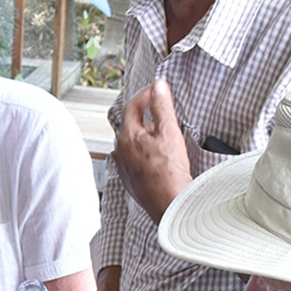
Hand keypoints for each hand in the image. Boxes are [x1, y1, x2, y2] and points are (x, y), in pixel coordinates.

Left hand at [114, 77, 193, 222]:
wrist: (170, 205)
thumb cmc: (170, 172)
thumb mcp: (169, 132)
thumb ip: (162, 106)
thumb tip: (158, 86)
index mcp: (127, 137)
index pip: (132, 107)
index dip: (145, 95)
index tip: (156, 91)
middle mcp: (120, 152)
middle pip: (132, 126)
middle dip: (148, 118)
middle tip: (165, 117)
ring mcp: (124, 168)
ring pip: (133, 145)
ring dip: (147, 137)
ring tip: (166, 140)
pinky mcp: (131, 182)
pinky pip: (136, 161)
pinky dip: (147, 154)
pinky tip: (161, 160)